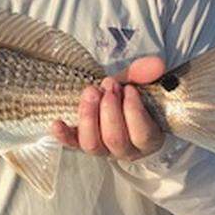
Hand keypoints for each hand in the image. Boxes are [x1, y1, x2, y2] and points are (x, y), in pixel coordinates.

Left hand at [51, 56, 167, 160]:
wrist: (117, 103)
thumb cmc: (132, 98)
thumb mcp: (140, 84)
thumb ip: (146, 74)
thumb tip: (157, 64)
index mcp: (147, 139)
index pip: (142, 134)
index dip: (133, 110)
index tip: (129, 88)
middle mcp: (125, 150)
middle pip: (115, 138)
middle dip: (109, 109)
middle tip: (109, 84)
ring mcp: (102, 150)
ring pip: (92, 144)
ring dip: (89, 115)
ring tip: (91, 92)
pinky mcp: (81, 145)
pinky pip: (71, 144)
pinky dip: (63, 135)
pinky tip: (57, 123)